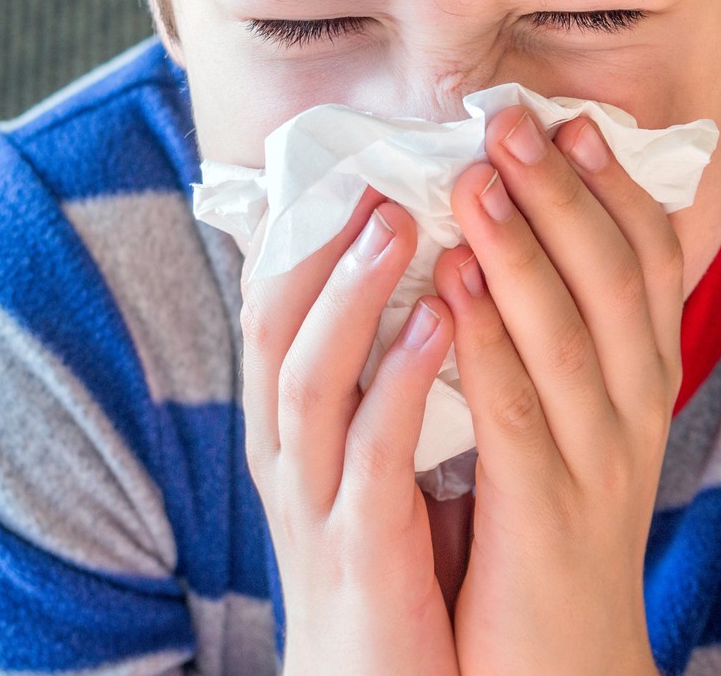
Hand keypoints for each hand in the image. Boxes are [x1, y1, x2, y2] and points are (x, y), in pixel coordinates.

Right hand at [239, 184, 462, 675]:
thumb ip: (385, 380)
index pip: (275, 308)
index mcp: (293, 426)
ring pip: (308, 376)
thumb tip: (428, 280)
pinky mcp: (356, 549)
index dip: (305, 231)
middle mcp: (287, 453)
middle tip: (375, 169)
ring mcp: (313, 501)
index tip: (351, 157)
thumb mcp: (376, 461)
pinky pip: (371, 451)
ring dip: (352, 293)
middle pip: (274, 325)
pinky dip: (401, 379)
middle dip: (318, 243)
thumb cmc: (394, 565)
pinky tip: (446, 321)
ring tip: (403, 220)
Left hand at [431, 106, 679, 675]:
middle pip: (615, 281)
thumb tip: (513, 230)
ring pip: (570, 335)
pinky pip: (516, 412)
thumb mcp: (573, 420)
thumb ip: (557, 335)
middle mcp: (637, 412)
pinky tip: (448, 283)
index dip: (616, 190)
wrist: (561, 663)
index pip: (653, 265)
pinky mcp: (547, 514)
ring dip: (521, 249)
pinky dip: (484, 339)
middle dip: (564, 194)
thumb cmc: (549, 525)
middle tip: (512, 123)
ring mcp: (600, 464)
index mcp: (644, 381)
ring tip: (473, 179)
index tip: (576, 122)